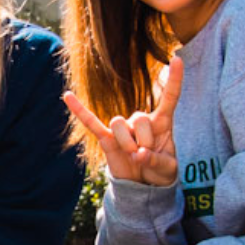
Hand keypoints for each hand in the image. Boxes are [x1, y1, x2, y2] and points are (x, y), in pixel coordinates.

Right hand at [60, 52, 182, 186]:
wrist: (141, 186)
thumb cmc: (159, 172)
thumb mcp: (167, 169)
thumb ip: (157, 161)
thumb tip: (139, 155)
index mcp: (162, 122)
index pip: (169, 97)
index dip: (174, 79)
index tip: (177, 59)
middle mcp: (141, 120)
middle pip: (141, 118)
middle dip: (145, 142)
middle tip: (147, 157)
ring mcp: (122, 128)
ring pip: (120, 124)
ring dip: (128, 144)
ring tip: (133, 157)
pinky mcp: (106, 138)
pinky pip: (90, 122)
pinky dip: (79, 110)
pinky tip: (67, 96)